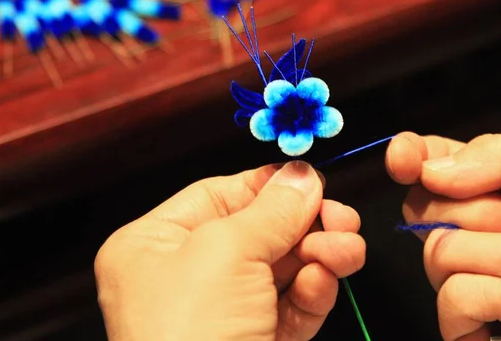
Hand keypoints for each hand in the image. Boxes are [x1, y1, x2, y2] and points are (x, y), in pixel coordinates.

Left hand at [95, 161, 365, 340]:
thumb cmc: (190, 335)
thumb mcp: (227, 251)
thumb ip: (272, 209)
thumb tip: (303, 175)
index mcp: (154, 246)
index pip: (219, 196)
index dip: (268, 186)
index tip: (311, 180)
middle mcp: (185, 276)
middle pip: (258, 230)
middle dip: (305, 223)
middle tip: (342, 218)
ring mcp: (222, 313)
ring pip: (282, 267)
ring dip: (320, 254)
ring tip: (346, 251)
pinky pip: (291, 305)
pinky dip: (314, 291)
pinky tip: (325, 281)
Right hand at [386, 132, 500, 340]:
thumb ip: (496, 154)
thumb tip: (432, 171)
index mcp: (492, 190)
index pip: (431, 164)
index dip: (409, 156)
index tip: (403, 158)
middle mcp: (472, 231)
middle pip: (423, 206)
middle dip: (480, 212)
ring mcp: (467, 277)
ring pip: (438, 251)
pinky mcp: (466, 323)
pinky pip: (453, 298)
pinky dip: (500, 298)